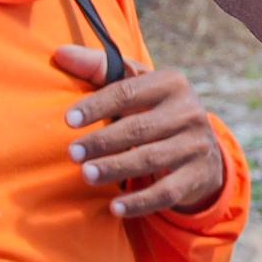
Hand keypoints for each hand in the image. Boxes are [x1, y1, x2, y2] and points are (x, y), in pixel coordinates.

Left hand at [54, 50, 230, 220]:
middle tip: (72, 153)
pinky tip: (114, 207)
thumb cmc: (154, 110)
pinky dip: (140, 202)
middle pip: (139, 127)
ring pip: (151, 159)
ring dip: (116, 168)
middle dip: (102, 141)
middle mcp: (189, 112)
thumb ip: (98, 69)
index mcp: (171, 83)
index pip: (128, 92)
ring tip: (86, 175)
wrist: (202, 148)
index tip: (68, 120)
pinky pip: (166, 192)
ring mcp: (196, 145)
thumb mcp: (135, 85)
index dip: (97, 105)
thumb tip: (59, 54)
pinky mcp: (198, 176)